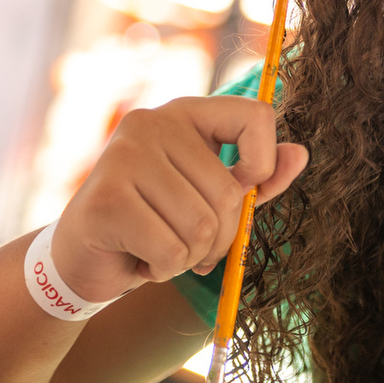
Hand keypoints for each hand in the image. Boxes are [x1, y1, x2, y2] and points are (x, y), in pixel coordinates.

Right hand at [49, 96, 307, 302]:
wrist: (82, 260)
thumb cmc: (154, 226)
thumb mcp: (212, 199)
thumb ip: (257, 179)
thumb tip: (301, 154)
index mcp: (184, 113)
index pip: (255, 116)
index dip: (263, 164)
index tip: (241, 193)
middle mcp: (151, 123)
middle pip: (229, 192)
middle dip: (218, 238)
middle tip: (188, 246)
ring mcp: (123, 156)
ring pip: (201, 227)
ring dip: (187, 257)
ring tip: (159, 248)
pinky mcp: (105, 200)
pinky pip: (170, 250)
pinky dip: (162, 269)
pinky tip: (139, 258)